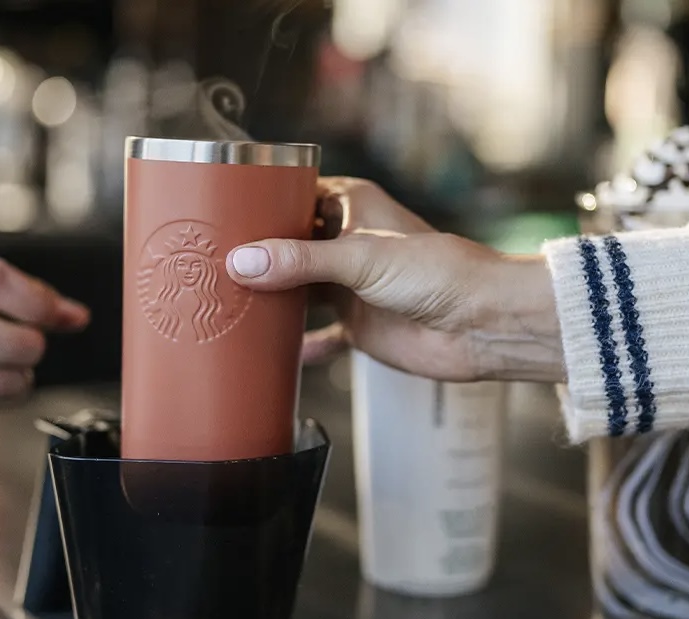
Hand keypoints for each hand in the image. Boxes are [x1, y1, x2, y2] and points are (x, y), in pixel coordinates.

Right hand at [226, 177, 564, 382]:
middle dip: (254, 255)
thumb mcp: (362, 259)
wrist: (482, 325)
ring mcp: (351, 286)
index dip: (258, 203)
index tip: (216, 213)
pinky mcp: (358, 325)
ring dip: (269, 298)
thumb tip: (241, 262)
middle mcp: (347, 243)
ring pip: (297, 289)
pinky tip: (269, 353)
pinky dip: (298, 345)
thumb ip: (301, 261)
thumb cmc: (440, 273)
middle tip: (206, 262)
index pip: (292, 195)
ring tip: (224, 303)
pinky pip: (318, 336)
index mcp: (351, 206)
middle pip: (287, 245)